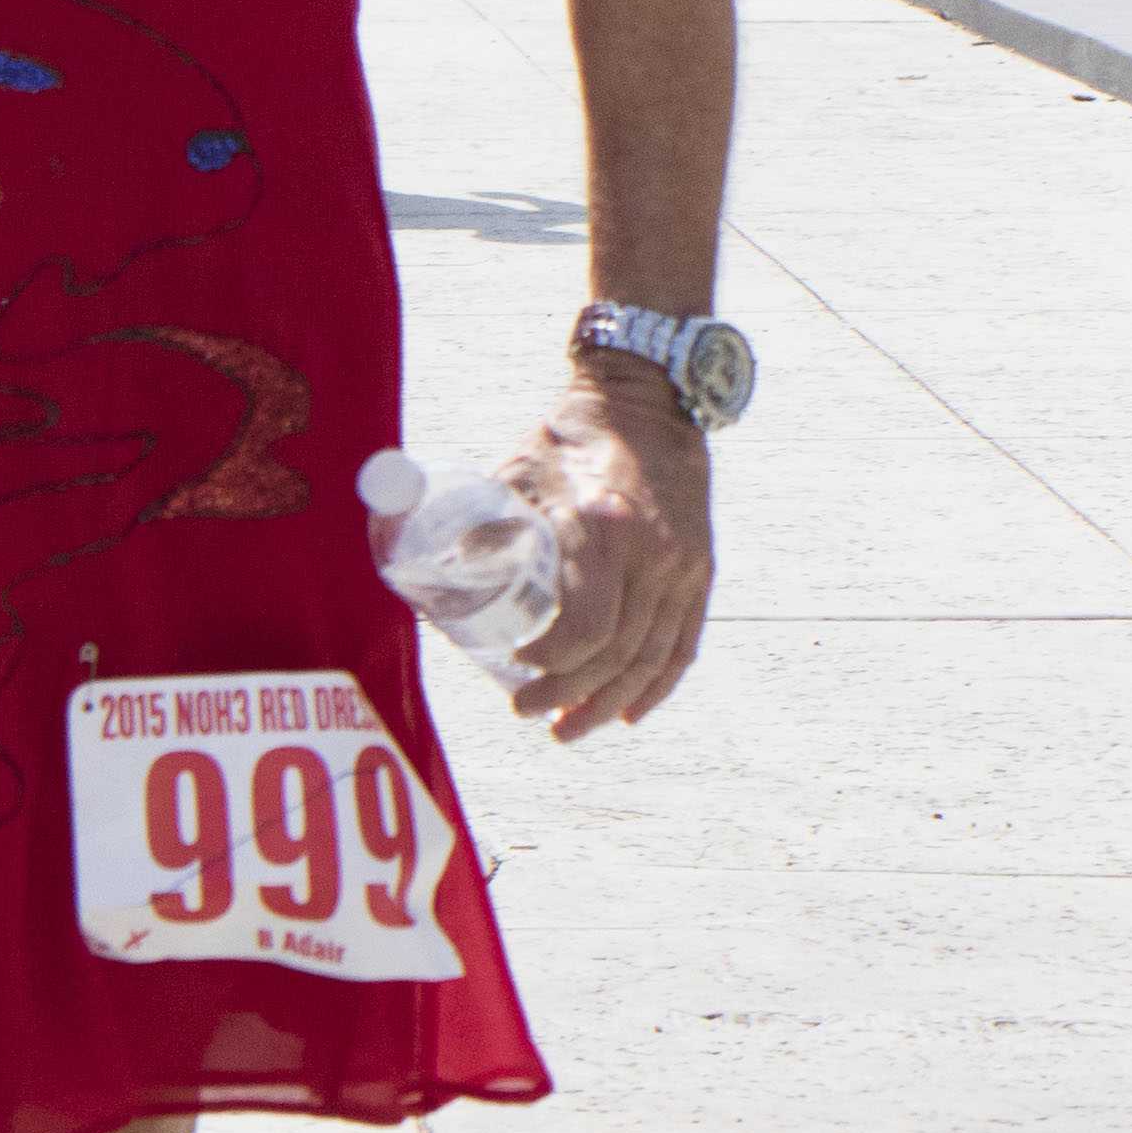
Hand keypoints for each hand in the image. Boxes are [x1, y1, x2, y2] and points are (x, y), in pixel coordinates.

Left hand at [499, 371, 711, 739]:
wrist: (646, 404)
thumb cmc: (567, 441)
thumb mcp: (515, 471)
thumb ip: (481, 524)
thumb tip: (431, 580)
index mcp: (603, 530)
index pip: (587, 625)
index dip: (552, 660)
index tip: (517, 666)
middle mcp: (652, 554)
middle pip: (616, 652)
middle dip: (570, 694)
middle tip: (526, 712)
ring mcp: (682, 566)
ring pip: (650, 658)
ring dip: (608, 703)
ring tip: (569, 729)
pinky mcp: (700, 571)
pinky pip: (683, 644)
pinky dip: (657, 686)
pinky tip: (630, 712)